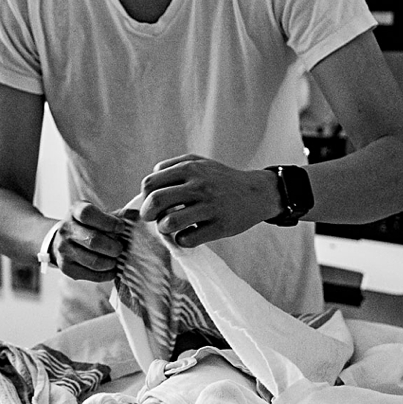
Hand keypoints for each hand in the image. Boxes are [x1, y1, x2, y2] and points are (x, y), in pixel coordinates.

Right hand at [49, 201, 125, 281]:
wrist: (66, 240)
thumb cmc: (90, 225)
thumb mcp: (101, 214)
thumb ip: (119, 215)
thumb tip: (136, 215)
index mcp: (75, 211)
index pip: (88, 215)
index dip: (108, 222)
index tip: (121, 228)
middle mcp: (65, 229)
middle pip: (93, 240)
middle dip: (113, 247)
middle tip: (120, 248)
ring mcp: (63, 249)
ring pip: (94, 261)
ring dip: (111, 262)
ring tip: (116, 259)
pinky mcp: (66, 267)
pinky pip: (91, 275)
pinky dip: (106, 274)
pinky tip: (111, 269)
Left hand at [137, 155, 278, 247]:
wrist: (257, 193)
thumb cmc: (222, 180)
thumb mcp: (200, 163)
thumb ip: (173, 166)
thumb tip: (150, 180)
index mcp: (190, 169)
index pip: (150, 183)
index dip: (144, 197)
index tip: (151, 204)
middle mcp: (200, 186)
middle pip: (155, 201)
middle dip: (147, 214)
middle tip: (152, 219)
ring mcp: (211, 207)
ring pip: (170, 223)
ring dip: (163, 228)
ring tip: (169, 228)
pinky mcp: (220, 226)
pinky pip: (188, 239)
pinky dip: (182, 240)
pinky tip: (188, 235)